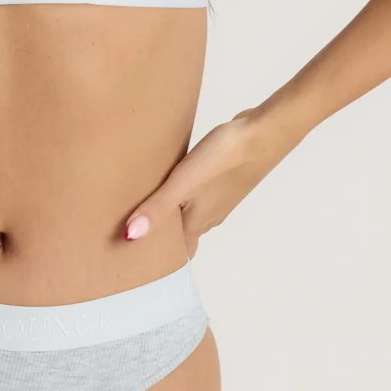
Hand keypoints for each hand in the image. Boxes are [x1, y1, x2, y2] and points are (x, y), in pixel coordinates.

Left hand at [123, 107, 300, 257]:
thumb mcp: (183, 183)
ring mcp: (217, 196)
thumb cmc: (224, 159)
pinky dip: (177, 194)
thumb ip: (157, 209)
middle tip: (127, 230)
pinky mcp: (220, 177)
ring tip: (139, 206)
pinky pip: (194, 193)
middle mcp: (209, 215)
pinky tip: (164, 180)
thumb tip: (129, 237)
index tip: (135, 259)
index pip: (179, 252)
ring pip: (187, 213)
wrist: (263, 131)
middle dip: (158, 236)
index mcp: (198, 222)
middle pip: (181, 234)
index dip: (159, 258)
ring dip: (167, 213)